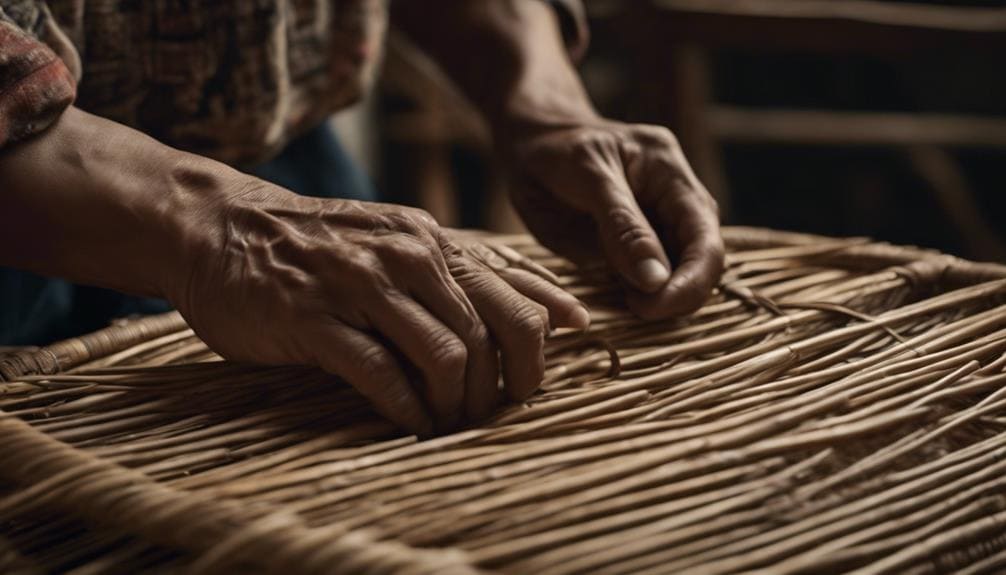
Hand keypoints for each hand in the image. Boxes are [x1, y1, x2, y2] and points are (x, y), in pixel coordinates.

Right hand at [170, 178, 588, 434]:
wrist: (221, 228)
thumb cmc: (324, 247)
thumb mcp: (405, 244)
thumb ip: (479, 274)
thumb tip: (567, 313)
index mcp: (434, 242)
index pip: (515, 297)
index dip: (536, 353)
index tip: (532, 388)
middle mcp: (407, 256)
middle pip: (490, 331)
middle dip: (502, 386)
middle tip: (491, 415)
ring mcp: (360, 285)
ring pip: (443, 352)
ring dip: (454, 402)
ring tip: (446, 423)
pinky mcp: (314, 317)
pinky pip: (381, 372)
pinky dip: (405, 407)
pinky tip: (410, 422)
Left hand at [508, 121, 724, 318]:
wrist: (532, 143)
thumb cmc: (556, 150)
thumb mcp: (588, 177)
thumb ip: (623, 227)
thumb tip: (656, 280)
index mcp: (671, 174)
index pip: (705, 239)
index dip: (689, 282)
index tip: (651, 307)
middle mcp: (676, 202)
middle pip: (702, 263)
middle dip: (676, 296)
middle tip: (635, 310)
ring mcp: (659, 225)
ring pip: (678, 277)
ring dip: (659, 300)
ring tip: (624, 302)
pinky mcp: (637, 246)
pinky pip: (648, 281)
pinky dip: (639, 297)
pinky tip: (618, 297)